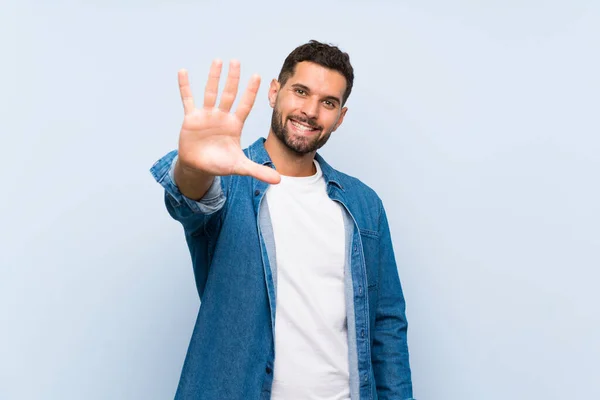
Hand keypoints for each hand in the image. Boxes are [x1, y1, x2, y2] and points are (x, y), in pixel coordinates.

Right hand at [176, 59, 279, 183]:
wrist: (199, 167)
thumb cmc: (220, 164)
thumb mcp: (240, 167)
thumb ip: (258, 171)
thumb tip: (279, 181)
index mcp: (234, 125)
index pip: (245, 105)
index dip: (251, 92)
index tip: (257, 76)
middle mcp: (222, 116)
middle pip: (229, 94)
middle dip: (233, 79)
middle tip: (236, 61)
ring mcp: (206, 115)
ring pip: (210, 93)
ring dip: (213, 78)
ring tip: (218, 61)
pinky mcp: (191, 118)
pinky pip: (188, 99)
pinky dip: (185, 86)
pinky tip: (183, 71)